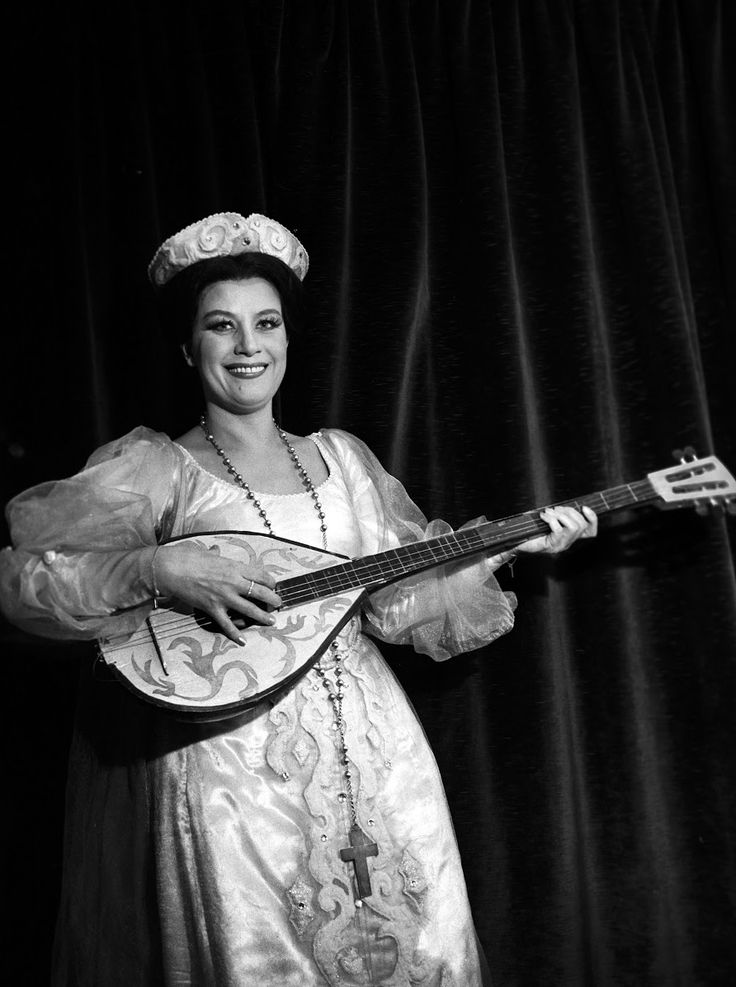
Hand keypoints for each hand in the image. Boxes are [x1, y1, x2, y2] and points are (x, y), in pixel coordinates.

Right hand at [152, 541, 281, 643]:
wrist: (171, 569)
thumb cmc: (188, 557)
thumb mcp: (206, 553)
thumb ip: (215, 554)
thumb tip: (215, 550)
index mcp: (234, 567)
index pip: (260, 575)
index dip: (270, 581)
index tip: (273, 584)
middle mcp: (233, 582)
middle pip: (260, 592)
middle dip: (273, 598)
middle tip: (279, 603)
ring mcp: (224, 597)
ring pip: (250, 609)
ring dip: (262, 616)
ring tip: (271, 620)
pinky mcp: (212, 608)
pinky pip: (227, 624)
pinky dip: (235, 634)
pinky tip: (242, 641)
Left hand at [515, 504, 597, 555]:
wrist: (518, 543)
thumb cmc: (532, 532)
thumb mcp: (548, 522)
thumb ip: (560, 516)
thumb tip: (566, 507)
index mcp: (570, 537)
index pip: (591, 532)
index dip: (592, 519)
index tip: (584, 508)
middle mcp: (568, 543)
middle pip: (581, 525)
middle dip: (569, 511)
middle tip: (555, 509)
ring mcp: (561, 546)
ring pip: (573, 527)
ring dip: (561, 515)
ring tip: (549, 513)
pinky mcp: (552, 546)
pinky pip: (558, 529)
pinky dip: (551, 520)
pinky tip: (542, 517)